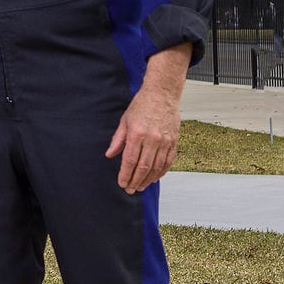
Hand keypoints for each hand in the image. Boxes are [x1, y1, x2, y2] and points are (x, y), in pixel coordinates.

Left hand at [104, 44, 188, 191]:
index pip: (130, 160)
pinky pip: (168, 162)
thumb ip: (117, 139)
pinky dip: (161, 172)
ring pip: (156, 167)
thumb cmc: (142, 104)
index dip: (125, 175)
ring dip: (148, 180)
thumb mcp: (125, 120)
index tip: (122, 183)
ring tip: (141, 187)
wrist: (162, 94)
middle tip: (130, 190)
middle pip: (143, 167)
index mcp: (137, 133)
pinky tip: (154, 178)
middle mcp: (152, 139)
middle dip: (135, 181)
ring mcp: (164, 141)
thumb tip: (110, 155)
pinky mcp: (173, 141)